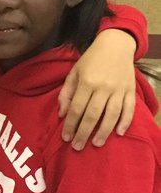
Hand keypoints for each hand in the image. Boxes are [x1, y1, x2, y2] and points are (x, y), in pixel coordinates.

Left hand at [58, 28, 135, 148]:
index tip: (65, 138)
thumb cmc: (91, 60)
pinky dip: (125, 121)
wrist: (116, 45)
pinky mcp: (131, 90)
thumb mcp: (74, 72)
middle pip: (93, 115)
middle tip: (77, 147)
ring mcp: (119, 89)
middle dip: (84, 133)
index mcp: (87, 82)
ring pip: (112, 114)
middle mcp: (103, 87)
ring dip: (104, 131)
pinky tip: (119, 133)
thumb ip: (66, 93)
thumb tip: (62, 114)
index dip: (70, 124)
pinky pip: (130, 108)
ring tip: (96, 144)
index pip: (77, 108)